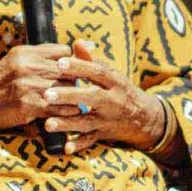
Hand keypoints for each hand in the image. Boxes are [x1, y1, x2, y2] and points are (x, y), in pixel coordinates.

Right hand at [0, 42, 77, 136]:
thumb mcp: (13, 64)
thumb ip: (36, 60)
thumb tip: (66, 60)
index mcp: (25, 52)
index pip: (63, 51)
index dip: (69, 63)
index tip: (68, 74)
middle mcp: (27, 65)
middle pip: (68, 70)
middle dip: (74, 82)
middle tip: (76, 92)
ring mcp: (28, 84)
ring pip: (67, 89)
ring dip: (72, 99)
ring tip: (75, 104)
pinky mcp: (28, 104)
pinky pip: (59, 108)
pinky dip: (66, 113)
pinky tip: (66, 115)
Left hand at [39, 40, 168, 154]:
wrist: (144, 117)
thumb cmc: (120, 90)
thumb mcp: (111, 74)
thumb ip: (92, 61)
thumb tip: (77, 42)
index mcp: (114, 82)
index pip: (97, 72)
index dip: (79, 67)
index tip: (59, 63)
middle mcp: (113, 100)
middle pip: (91, 97)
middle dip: (69, 96)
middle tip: (47, 95)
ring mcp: (108, 119)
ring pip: (87, 121)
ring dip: (67, 124)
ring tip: (48, 124)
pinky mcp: (104, 134)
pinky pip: (91, 141)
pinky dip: (79, 145)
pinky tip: (66, 148)